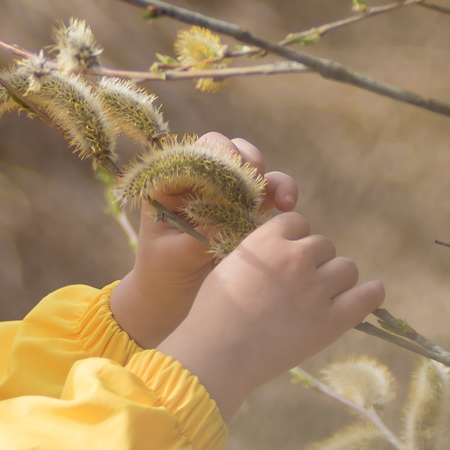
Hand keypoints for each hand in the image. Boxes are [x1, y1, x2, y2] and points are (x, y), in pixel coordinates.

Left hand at [107, 134, 297, 348]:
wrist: (174, 299)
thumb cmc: (162, 274)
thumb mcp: (173, 256)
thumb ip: (197, 236)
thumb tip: (228, 218)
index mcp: (171, 184)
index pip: (193, 153)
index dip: (214, 158)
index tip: (228, 179)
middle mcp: (200, 182)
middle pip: (227, 150)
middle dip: (244, 161)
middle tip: (251, 187)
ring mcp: (226, 193)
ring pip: (254, 166)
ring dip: (268, 177)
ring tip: (278, 199)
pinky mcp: (248, 209)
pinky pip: (271, 191)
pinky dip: (283, 192)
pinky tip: (288, 206)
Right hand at [155, 211, 383, 414]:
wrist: (217, 356)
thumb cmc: (214, 316)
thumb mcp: (229, 268)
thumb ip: (260, 253)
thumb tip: (283, 251)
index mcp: (268, 241)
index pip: (298, 222)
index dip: (295, 240)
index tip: (289, 258)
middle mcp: (296, 258)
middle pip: (324, 245)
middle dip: (314, 262)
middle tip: (300, 287)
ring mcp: (316, 289)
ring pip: (347, 268)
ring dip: (337, 278)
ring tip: (323, 298)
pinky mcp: (332, 321)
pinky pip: (367, 297)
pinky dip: (371, 293)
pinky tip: (370, 293)